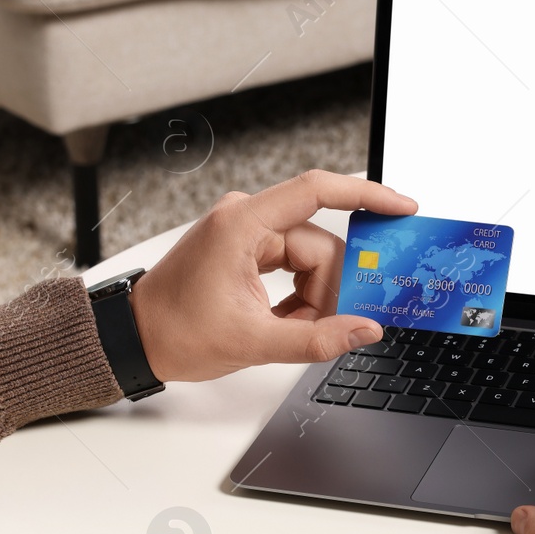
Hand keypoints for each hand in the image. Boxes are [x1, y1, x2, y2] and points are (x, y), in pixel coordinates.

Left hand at [126, 170, 416, 382]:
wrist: (133, 339)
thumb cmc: (174, 332)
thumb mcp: (253, 342)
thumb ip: (317, 339)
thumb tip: (364, 329)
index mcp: (242, 224)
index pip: (318, 191)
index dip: (366, 195)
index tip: (401, 207)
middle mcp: (245, 219)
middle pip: (318, 243)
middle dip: (328, 290)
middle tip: (325, 327)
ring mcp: (244, 233)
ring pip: (309, 259)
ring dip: (311, 298)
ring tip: (288, 330)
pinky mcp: (245, 249)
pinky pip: (291, 265)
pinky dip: (297, 297)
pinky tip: (282, 321)